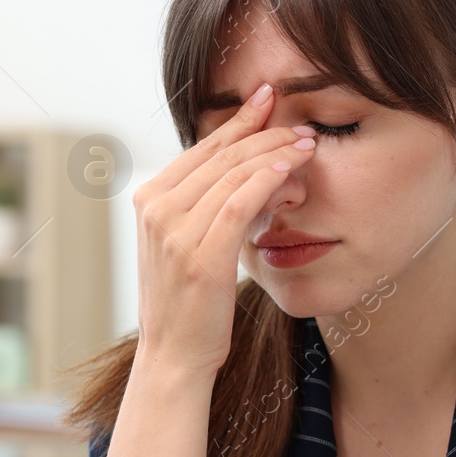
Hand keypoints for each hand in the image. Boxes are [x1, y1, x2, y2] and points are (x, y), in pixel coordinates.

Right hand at [131, 83, 317, 378]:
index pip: (201, 149)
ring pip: (232, 174)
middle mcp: (156, 209)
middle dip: (263, 132)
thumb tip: (245, 174)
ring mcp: (174, 232)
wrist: (174, 358)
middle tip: (298, 122)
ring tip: (305, 143)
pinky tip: (290, 169)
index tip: (266, 99)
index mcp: (149, 201)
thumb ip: (202, 208)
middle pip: (219, 155)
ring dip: (274, 153)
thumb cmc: (189, 305)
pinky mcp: (200, 255)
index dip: (237, 121)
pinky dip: (267, 180)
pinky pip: (239, 203)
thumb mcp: (185, 246)